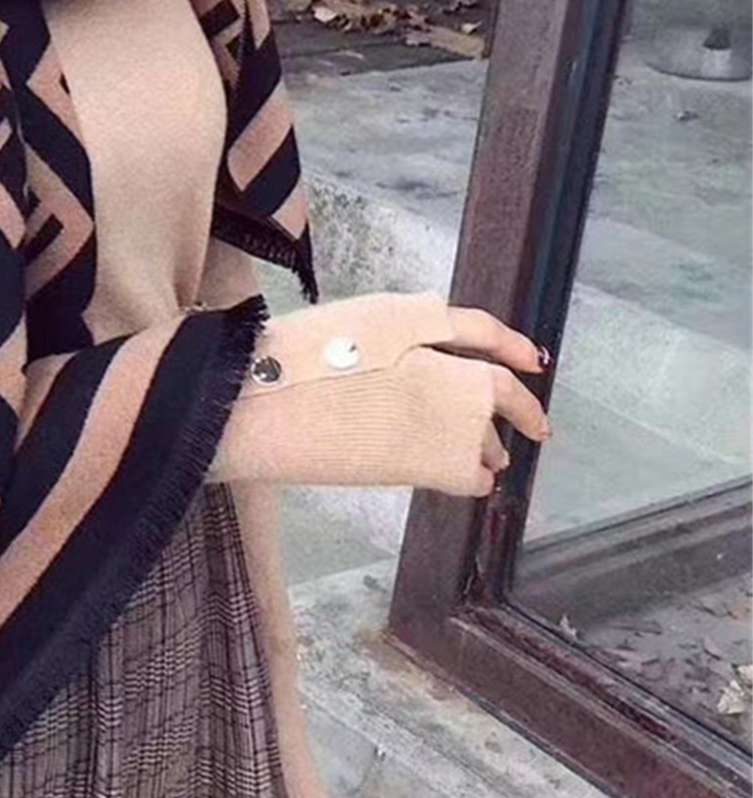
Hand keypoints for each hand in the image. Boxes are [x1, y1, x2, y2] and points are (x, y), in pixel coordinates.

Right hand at [213, 291, 553, 495]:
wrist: (262, 406)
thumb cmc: (289, 360)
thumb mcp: (347, 319)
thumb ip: (397, 323)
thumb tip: (428, 331)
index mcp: (416, 323)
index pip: (479, 330)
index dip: (509, 342)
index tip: (531, 358)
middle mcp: (442, 369)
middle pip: (498, 390)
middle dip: (524, 408)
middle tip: (535, 425)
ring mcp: (441, 418)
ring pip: (487, 436)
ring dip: (492, 445)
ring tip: (493, 455)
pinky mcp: (428, 463)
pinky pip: (471, 475)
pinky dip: (473, 476)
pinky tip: (465, 478)